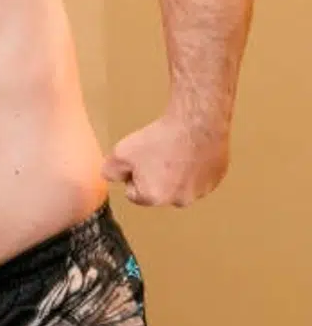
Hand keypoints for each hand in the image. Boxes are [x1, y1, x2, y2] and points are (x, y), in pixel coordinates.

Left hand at [101, 113, 229, 206]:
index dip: (133, 175)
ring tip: (174, 150)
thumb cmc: (158, 140)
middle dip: (154, 177)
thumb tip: (112, 178)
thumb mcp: (120, 154)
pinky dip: (194, 167)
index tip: (139, 159)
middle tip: (157, 153)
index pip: (134, 193)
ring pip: (181, 185)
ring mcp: (202, 191)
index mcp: (154, 198)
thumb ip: (109, 171)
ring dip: (176, 173)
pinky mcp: (216, 179)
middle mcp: (180, 201)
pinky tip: (191, 151)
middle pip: (158, 191)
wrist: (195, 124)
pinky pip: (199, 176)